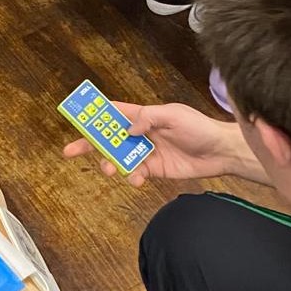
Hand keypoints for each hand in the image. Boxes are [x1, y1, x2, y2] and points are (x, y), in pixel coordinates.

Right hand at [64, 100, 238, 187]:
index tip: (77, 116)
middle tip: (70, 151)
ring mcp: (145, 152)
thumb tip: (128, 129)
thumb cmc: (199, 128)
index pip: (113, 112)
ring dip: (109, 163)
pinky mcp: (152, 169)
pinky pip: (134, 174)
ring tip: (110, 169)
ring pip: (117, 158)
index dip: (95, 113)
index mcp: (143, 117)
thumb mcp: (174, 115)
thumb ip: (148, 118)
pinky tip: (138, 178)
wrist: (220, 152)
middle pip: (108, 137)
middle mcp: (140, 134)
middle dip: (88, 143)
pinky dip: (132, 177)